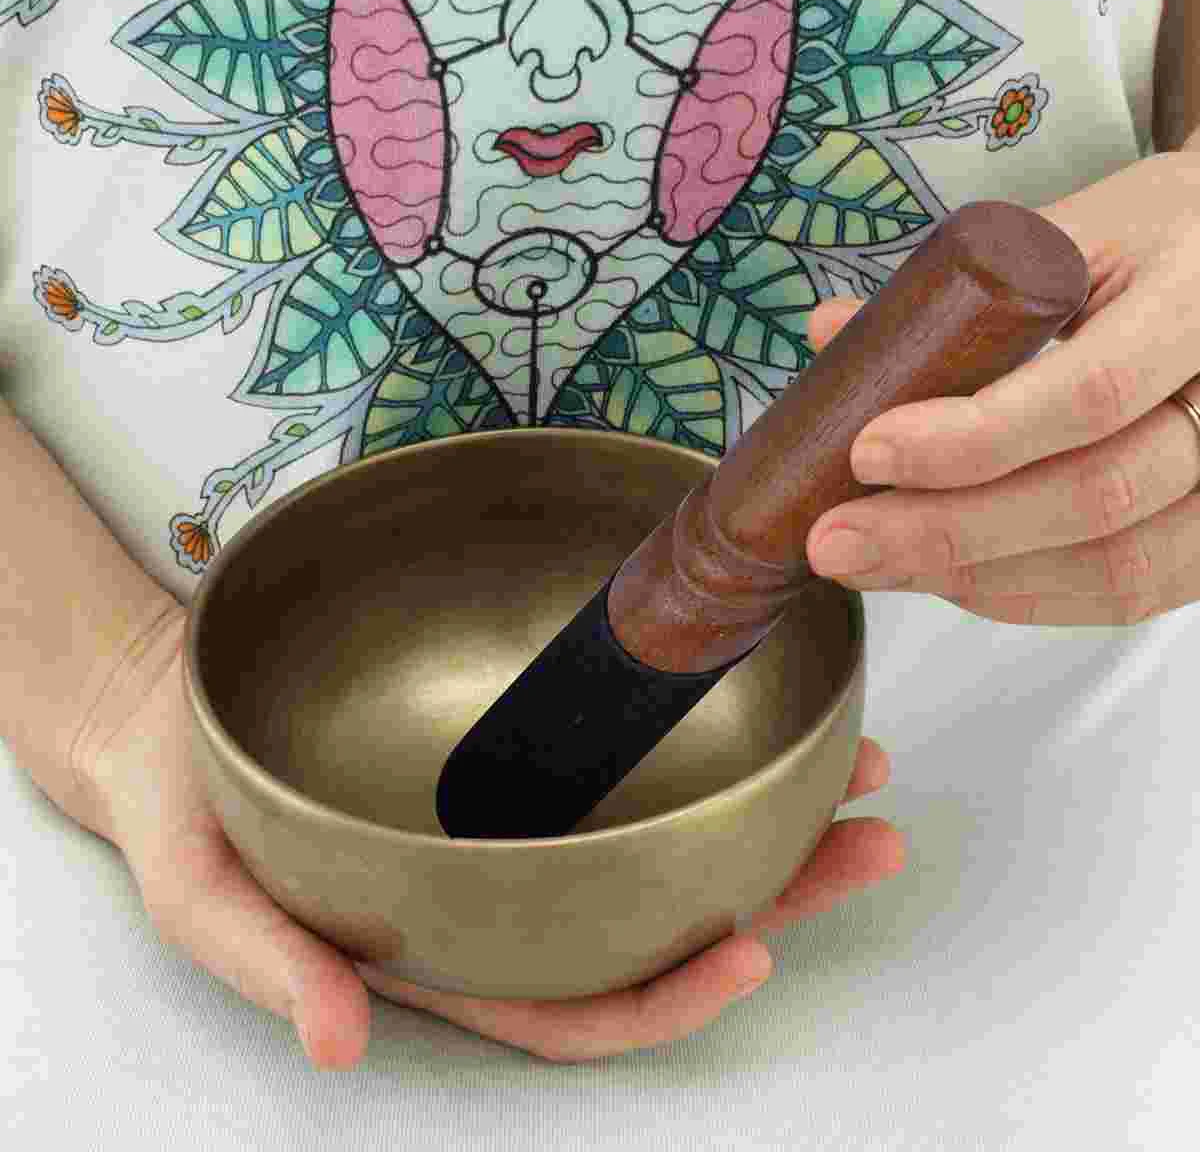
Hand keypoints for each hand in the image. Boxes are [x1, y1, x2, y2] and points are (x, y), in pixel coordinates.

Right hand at [36, 605, 903, 1067]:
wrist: (182, 715)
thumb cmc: (194, 811)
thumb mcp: (203, 894)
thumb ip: (272, 964)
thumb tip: (339, 1039)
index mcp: (447, 952)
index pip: (576, 1006)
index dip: (667, 999)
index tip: (752, 950)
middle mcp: (504, 897)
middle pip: (656, 920)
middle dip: (774, 894)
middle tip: (866, 840)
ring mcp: (522, 823)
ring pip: (665, 839)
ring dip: (769, 814)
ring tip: (857, 768)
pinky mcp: (520, 749)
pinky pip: (623, 756)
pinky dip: (696, 739)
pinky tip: (756, 703)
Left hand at [804, 146, 1199, 625]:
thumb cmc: (1156, 245)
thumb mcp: (1070, 234)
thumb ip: (957, 291)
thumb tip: (829, 334)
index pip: (1091, 392)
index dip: (972, 439)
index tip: (866, 451)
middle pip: (1096, 498)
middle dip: (945, 531)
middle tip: (834, 541)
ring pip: (1114, 568)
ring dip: (971, 577)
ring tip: (869, 562)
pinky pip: (1125, 595)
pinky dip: (1021, 595)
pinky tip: (940, 575)